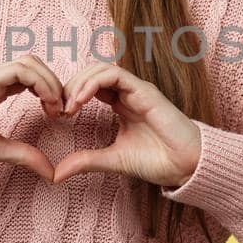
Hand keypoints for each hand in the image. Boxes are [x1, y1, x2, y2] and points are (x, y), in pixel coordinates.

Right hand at [0, 54, 70, 182]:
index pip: (30, 76)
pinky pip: (20, 70)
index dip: (49, 90)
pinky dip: (40, 83)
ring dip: (50, 82)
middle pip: (33, 63)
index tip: (57, 114)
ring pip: (29, 62)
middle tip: (62, 110)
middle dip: (54, 83)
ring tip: (56, 107)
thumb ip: (25, 155)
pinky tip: (46, 103)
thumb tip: (51, 173)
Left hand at [51, 61, 202, 188]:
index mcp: (121, 104)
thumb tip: (57, 174)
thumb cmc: (157, 161)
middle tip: (58, 108)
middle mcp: (128, 93)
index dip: (71, 94)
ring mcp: (137, 90)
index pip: (90, 86)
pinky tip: (81, 100)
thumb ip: (86, 161)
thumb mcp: (112, 160)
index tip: (58, 114)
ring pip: (101, 68)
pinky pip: (115, 75)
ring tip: (69, 105)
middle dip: (71, 86)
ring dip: (80, 82)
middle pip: (92, 73)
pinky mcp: (145, 91)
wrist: (186, 166)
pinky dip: (94, 82)